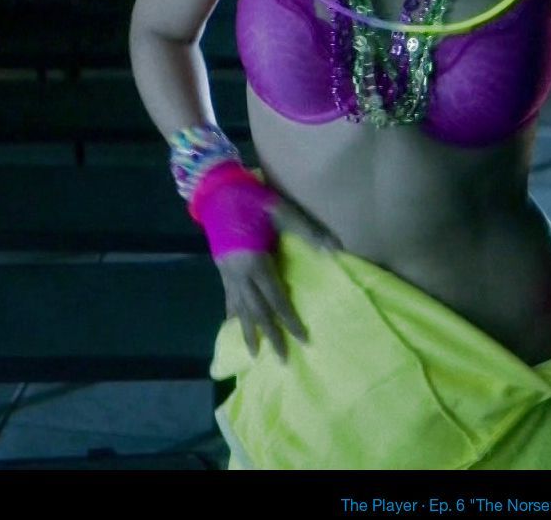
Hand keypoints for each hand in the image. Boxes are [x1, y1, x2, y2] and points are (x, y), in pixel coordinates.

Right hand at [214, 194, 340, 359]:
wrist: (215, 189)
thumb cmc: (250, 199)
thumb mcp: (281, 211)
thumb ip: (307, 231)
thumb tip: (335, 250)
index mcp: (255, 262)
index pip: (276, 299)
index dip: (290, 321)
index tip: (302, 341)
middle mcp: (239, 273)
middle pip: (256, 310)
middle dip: (269, 336)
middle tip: (281, 360)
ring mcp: (227, 272)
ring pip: (239, 308)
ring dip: (247, 331)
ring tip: (253, 354)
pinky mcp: (221, 268)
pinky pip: (227, 297)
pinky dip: (231, 312)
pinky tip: (233, 324)